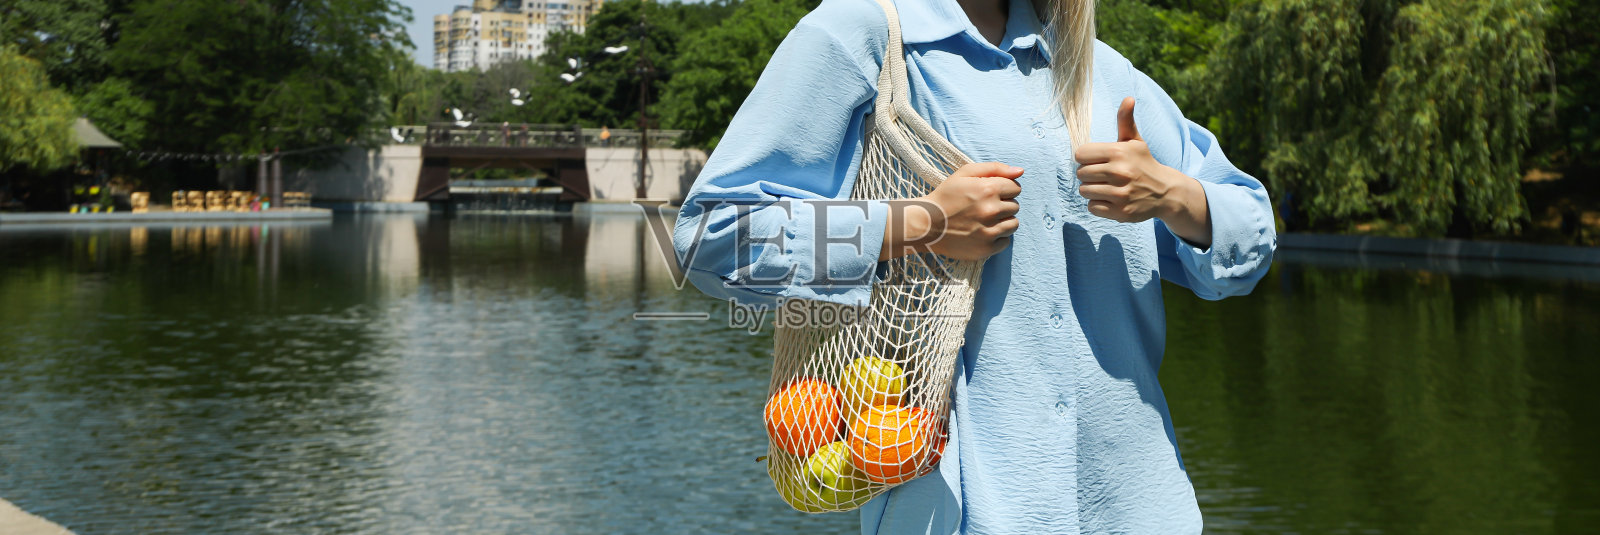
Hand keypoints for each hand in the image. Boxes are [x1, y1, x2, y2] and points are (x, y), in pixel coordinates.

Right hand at [881, 162, 1021, 260]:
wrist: (925, 225)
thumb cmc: (945, 196)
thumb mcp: (965, 173)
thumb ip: (995, 168)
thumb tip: (1021, 171)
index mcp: (988, 189)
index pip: (1015, 188)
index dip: (1004, 189)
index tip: (990, 193)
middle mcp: (992, 210)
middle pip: (1015, 206)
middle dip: (1003, 205)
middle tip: (983, 207)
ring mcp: (990, 231)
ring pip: (1014, 224)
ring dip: (1003, 221)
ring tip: (985, 220)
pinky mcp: (986, 249)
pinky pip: (1006, 242)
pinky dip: (997, 238)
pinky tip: (982, 233)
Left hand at [1073, 97, 1211, 247]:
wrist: (1165, 192)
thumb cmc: (1144, 163)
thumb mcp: (1135, 141)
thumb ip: (1126, 120)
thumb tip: (1128, 98)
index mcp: (1119, 152)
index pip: (1080, 154)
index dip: (1087, 157)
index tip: (1098, 160)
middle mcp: (1119, 173)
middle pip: (1081, 174)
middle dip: (1089, 174)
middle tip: (1104, 175)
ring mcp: (1120, 194)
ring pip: (1084, 191)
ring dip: (1092, 190)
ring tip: (1107, 186)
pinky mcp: (1120, 212)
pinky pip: (1092, 207)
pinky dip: (1098, 205)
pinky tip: (1111, 199)